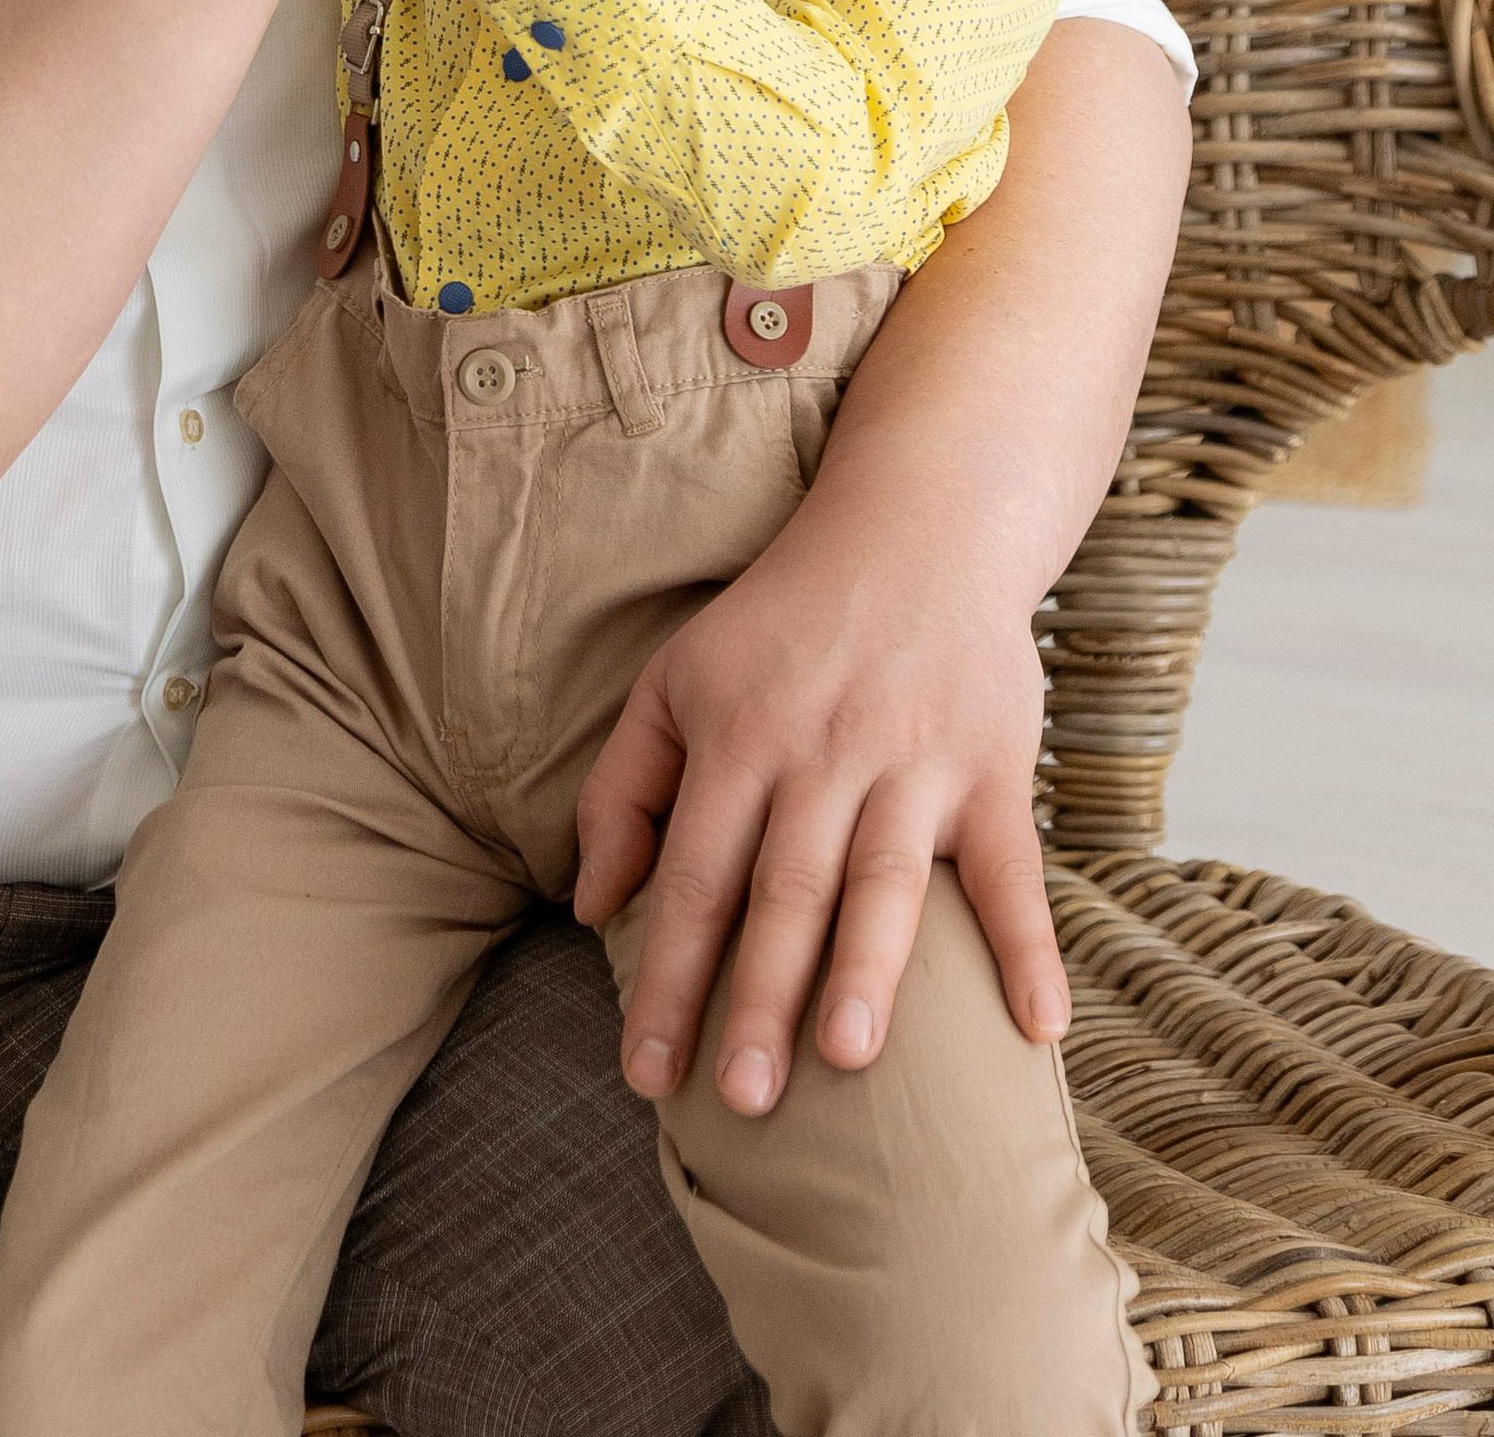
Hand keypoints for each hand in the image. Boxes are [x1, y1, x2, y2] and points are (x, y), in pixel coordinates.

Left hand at [571, 479, 1061, 1117]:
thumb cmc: (779, 624)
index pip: (691, 876)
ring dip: (868, 968)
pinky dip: (1030, 946)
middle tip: (739, 1100)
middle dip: (759, 998)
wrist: (916, 528)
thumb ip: (622, 792)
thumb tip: (592, 909)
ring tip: (847, 1057)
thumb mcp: (677, 680)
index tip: (645, 1073)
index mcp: (735, 738)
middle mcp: (820, 753)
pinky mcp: (994, 768)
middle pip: (783, 889)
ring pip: (885, 879)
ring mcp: (913, 763)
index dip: (666, 978)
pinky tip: (1038, 1028)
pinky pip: (1013, 868)